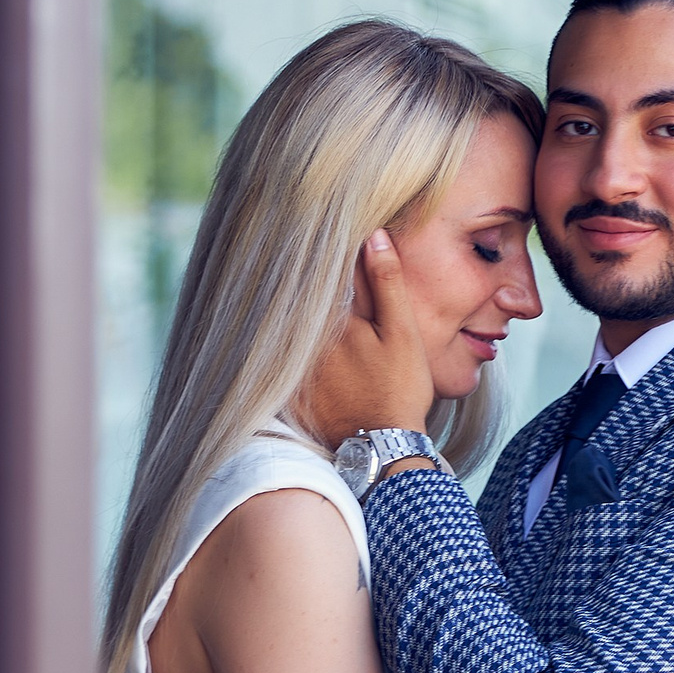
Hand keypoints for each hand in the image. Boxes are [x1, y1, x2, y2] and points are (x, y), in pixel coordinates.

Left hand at [293, 226, 432, 442]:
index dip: (322, 247)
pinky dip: (275, 341)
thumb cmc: (399, 388)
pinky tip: (270, 325)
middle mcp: (306, 339)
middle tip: (287, 239)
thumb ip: (387, 284)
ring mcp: (294, 366)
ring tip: (273, 273)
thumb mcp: (402, 333)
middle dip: (294, 270)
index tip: (314, 224)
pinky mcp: (289, 388)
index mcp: (334, 318)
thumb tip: (375, 236)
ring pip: (286, 325)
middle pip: (298, 297)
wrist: (383, 448)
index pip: (323, 272)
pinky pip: (278, 357)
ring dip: (281, 300)